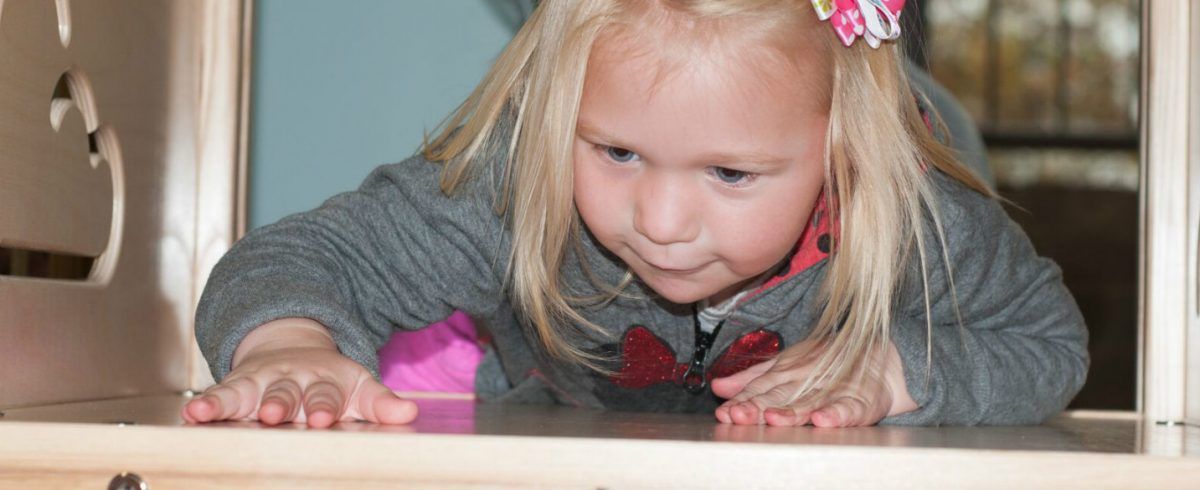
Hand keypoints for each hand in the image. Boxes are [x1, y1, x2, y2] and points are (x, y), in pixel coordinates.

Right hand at [181, 318, 417, 427]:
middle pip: (285, 393)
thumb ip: (380, 403)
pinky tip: (190, 414)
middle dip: (280, 404)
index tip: (322, 418)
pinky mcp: (236, 386)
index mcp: (326, 382)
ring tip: (212, 413)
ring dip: (232, 403)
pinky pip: (219, 395)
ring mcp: (262, 382)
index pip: (326, 396)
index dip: (323, 406)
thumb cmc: (330, 382)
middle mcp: (292, 380)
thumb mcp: (359, 388)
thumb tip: (409, 412)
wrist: (295, 348)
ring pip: (246, 392)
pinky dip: (205, 404)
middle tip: (275, 414)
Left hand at [710, 339, 917, 426]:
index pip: (760, 390)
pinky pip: (847, 409)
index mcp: (787, 374)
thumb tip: (717, 387)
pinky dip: (835, 414)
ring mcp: (832, 391)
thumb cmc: (827, 364)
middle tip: (739, 416)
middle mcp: (806, 382)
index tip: (725, 412)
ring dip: (792, 412)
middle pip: (780, 397)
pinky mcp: (859, 401)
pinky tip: (822, 420)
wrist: (881, 359)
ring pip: (809, 403)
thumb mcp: (786, 367)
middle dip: (759, 407)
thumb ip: (752, 379)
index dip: (742, 401)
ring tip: (775, 419)